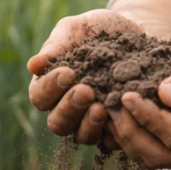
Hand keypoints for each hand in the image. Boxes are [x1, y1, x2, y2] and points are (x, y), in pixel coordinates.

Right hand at [27, 9, 142, 147]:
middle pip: (58, 123)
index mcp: (51, 86)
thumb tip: (33, 65)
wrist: (136, 31)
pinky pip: (113, 141)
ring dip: (89, 124)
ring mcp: (93, 120)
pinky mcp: (117, 126)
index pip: (40, 97)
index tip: (67, 72)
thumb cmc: (98, 29)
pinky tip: (124, 117)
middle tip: (85, 91)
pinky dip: (116, 133)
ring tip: (102, 107)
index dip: (50, 88)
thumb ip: (56, 45)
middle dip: (69, 108)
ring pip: (82, 136)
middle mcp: (68, 109)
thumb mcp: (76, 29)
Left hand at [106, 38, 170, 168]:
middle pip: (160, 154)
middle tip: (109, 104)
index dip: (149, 117)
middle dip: (130, 131)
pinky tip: (117, 115)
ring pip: (152, 157)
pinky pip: (153, 150)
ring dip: (126, 137)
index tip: (127, 95)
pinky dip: (132, 136)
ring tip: (108, 109)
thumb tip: (164, 94)